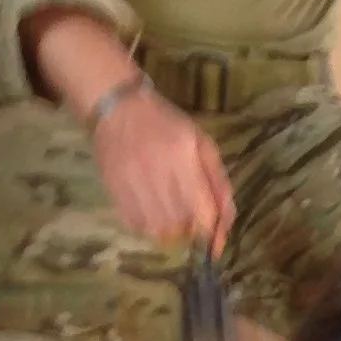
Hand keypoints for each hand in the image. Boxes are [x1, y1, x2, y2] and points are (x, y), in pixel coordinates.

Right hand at [89, 87, 234, 251]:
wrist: (116, 108)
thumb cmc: (166, 124)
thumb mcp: (201, 143)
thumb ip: (218, 183)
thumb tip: (225, 224)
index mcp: (183, 159)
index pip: (204, 215)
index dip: (212, 231)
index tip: (213, 232)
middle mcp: (157, 174)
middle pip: (184, 227)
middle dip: (192, 226)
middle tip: (188, 209)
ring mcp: (133, 185)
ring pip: (161, 231)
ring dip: (171, 227)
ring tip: (169, 207)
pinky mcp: (115, 193)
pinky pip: (139, 227)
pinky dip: (149, 225)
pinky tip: (150, 207)